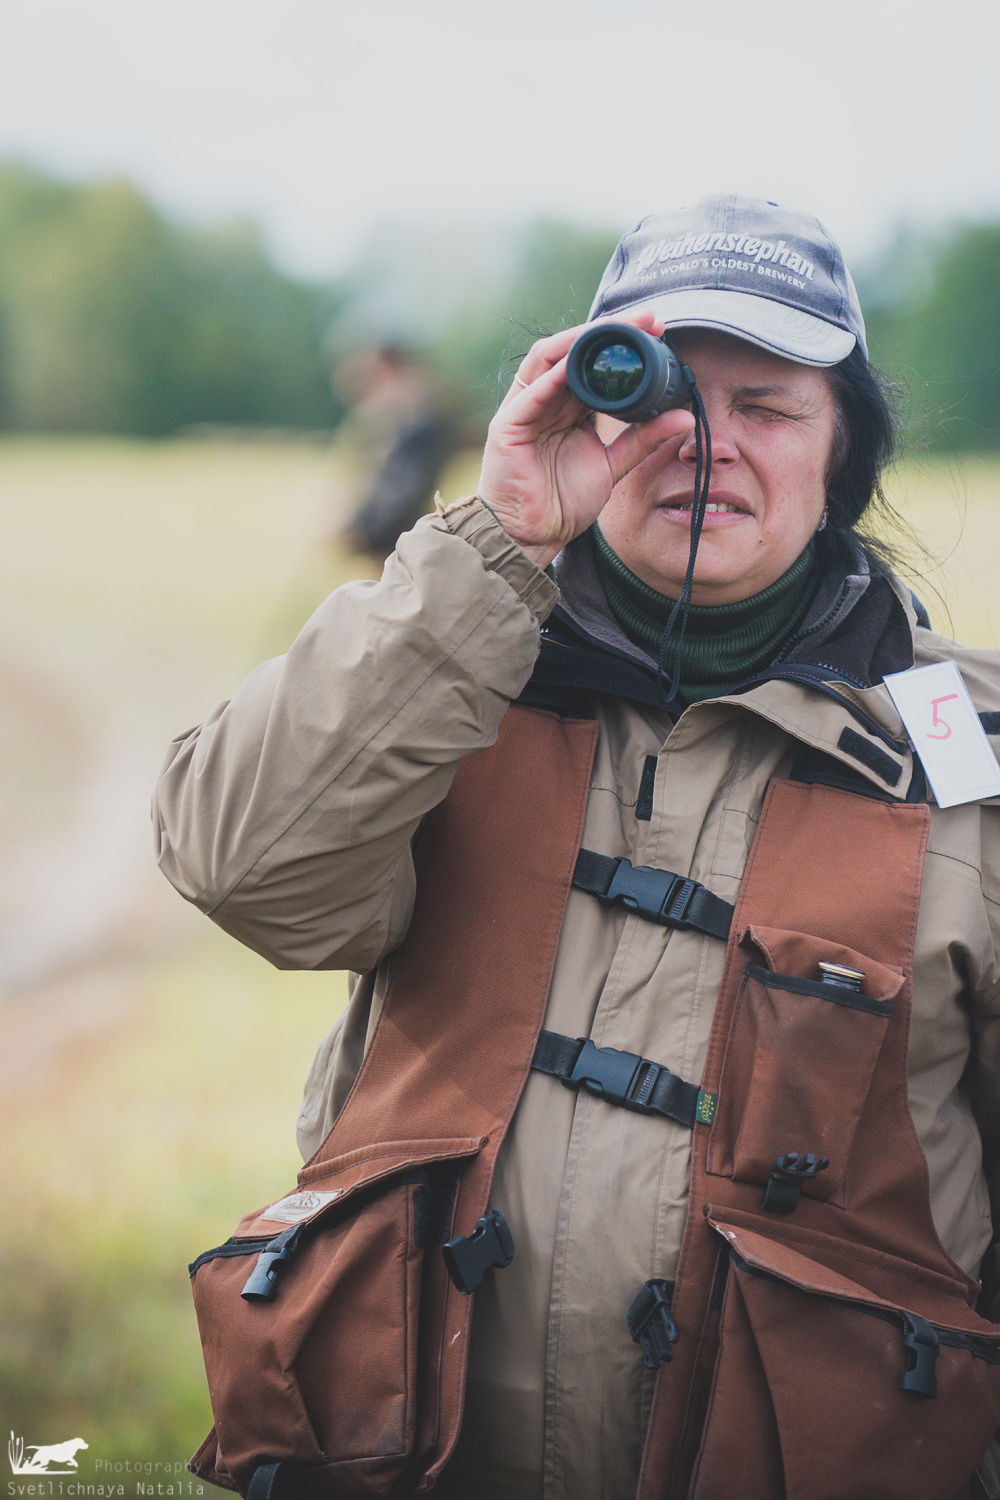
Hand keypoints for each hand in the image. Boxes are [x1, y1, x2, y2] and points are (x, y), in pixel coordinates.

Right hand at [476, 312, 695, 569]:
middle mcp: (545, 400)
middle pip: (575, 352)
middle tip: (648, 318)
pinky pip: (531, 391)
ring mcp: (524, 409)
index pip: (595, 364)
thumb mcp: (612, 466)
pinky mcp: (508, 424)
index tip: (659, 330)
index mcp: (568, 408)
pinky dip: (554, 374)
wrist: (531, 536)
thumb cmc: (562, 503)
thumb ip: (642, 440)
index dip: (623, 344)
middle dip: (610, 332)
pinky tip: (577, 360)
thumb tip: (684, 417)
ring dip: (583, 340)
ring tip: (617, 328)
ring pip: (550, 358)